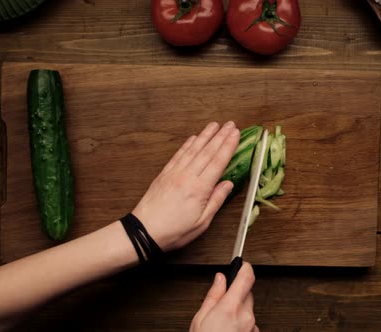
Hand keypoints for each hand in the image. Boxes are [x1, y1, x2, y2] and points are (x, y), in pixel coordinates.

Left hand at [133, 121, 239, 251]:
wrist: (144, 231)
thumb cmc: (174, 231)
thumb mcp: (202, 222)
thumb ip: (216, 200)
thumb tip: (228, 184)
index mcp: (199, 189)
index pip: (218, 162)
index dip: (228, 146)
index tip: (236, 134)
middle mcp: (187, 176)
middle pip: (207, 151)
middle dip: (220, 136)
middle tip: (230, 124)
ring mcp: (174, 173)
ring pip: (193, 149)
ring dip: (205, 135)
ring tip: (214, 125)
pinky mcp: (165, 174)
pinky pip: (179, 155)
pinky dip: (187, 144)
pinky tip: (193, 137)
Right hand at [191, 263, 257, 331]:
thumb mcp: (201, 318)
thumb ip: (213, 296)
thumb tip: (220, 279)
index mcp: (231, 308)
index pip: (246, 278)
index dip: (245, 268)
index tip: (242, 264)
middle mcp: (246, 316)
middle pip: (247, 294)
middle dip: (236, 294)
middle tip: (222, 303)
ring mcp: (252, 326)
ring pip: (248, 308)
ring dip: (239, 309)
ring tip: (224, 320)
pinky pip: (250, 321)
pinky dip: (242, 321)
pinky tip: (230, 328)